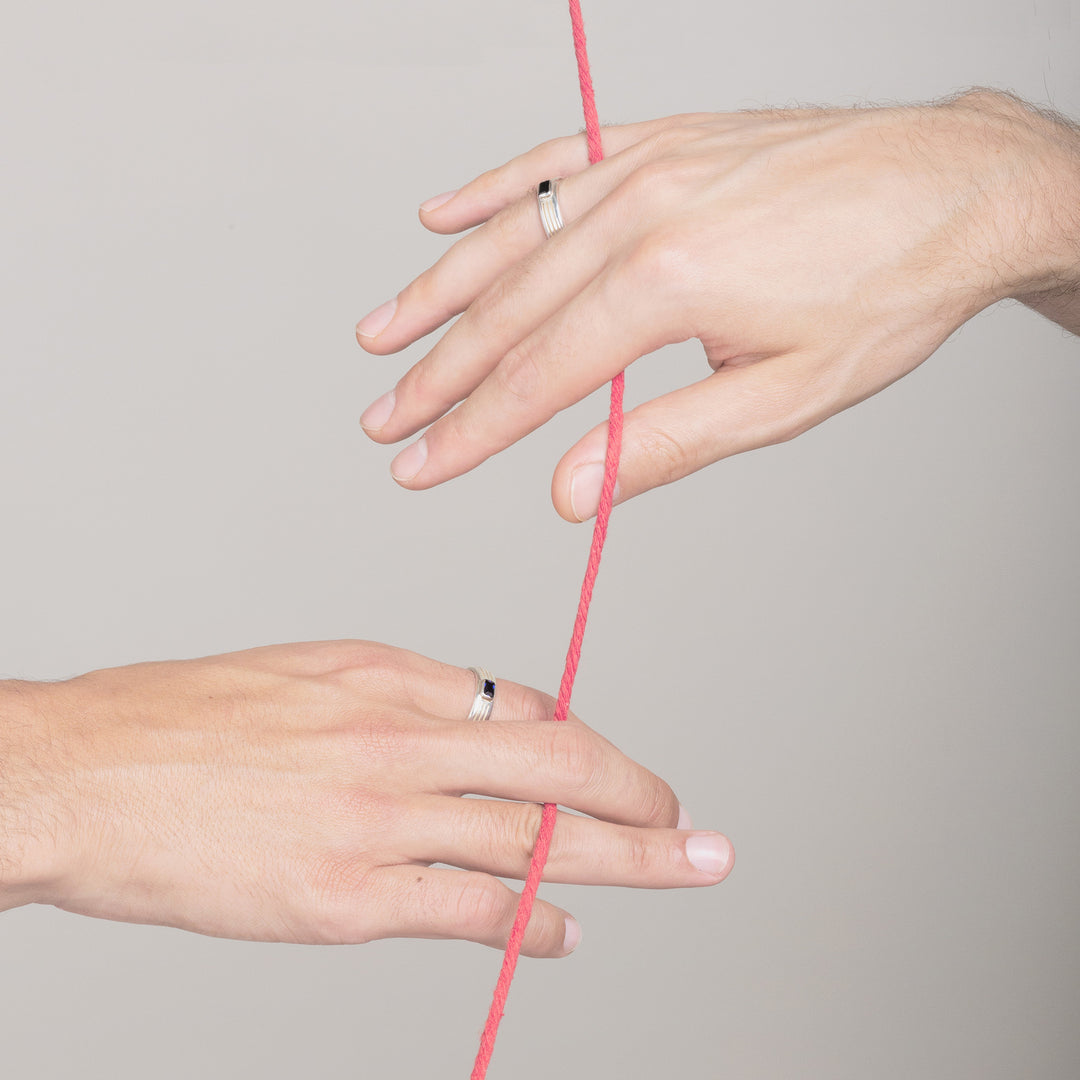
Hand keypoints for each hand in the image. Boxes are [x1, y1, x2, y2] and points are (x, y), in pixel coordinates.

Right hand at [0, 642, 731, 955]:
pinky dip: (529, 922)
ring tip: (678, 869)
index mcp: (386, 677)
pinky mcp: (343, 899)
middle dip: (637, 796)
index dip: (584, 748)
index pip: (522, 710)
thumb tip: (487, 723)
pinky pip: (467, 909)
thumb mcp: (306, 671)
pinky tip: (567, 932)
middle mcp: (394, 741)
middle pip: (555, 769)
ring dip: (620, 859)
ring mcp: (375, 821)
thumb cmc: (182, 719)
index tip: (619, 774)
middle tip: (692, 826)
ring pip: (531, 840)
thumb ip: (403, 697)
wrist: (80, 774)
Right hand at [356, 89, 1079, 519]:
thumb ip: (666, 443)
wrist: (958, 188)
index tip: (418, 463)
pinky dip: (495, 190)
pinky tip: (444, 214)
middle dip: (439, 374)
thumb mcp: (783, 397)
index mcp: (670, 281)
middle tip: (384, 419)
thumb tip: (573, 492)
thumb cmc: (887, 292)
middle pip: (509, 309)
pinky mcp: (664, 140)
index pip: (539, 375)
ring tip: (383, 333)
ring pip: (514, 234)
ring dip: (440, 289)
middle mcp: (644, 210)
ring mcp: (649, 164)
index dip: (469, 429)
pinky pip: (556, 159)